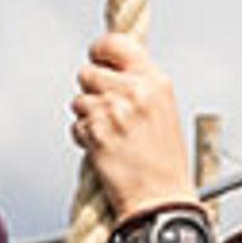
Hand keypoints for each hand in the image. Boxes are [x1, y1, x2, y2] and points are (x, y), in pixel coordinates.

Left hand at [68, 33, 194, 218]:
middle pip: (89, 72)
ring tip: (111, 136)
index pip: (116, 43)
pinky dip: (85, 138)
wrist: (161, 200)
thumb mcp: (163, 111)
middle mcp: (135, 91)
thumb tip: (111, 68)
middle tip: (107, 112)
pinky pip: (77, 126)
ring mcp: (114, 112)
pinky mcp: (96, 133)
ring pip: (79, 100)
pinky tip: (105, 150)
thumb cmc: (164, 161)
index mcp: (156, 81)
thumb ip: (140, 85)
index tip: (97, 58)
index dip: (100, 49)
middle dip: (92, 91)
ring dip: (88, 117)